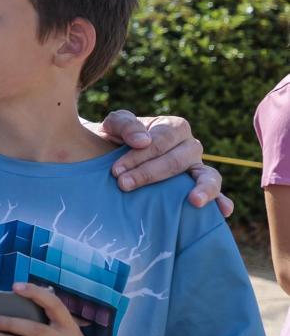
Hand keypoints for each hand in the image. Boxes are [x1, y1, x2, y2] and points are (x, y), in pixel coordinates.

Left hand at [100, 112, 230, 215]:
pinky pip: (216, 193)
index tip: (116, 170)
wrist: (111, 156)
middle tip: (124, 184)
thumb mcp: (114, 124)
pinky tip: (223, 211)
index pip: (161, 141)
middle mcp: (190, 146)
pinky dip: (221, 201)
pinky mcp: (198, 187)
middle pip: (177, 160)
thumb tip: (143, 141)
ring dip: (202, 188)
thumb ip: (125, 125)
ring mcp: (197, 168)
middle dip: (149, 173)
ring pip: (207, 175)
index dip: (139, 155)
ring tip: (194, 201)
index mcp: (174, 127)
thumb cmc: (116, 138)